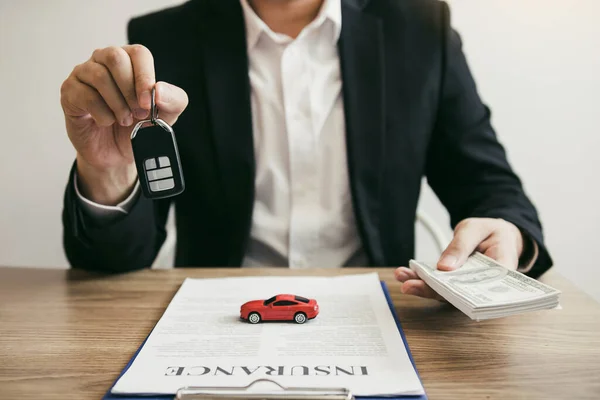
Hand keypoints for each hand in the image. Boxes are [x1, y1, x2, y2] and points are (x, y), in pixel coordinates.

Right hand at [60, 45, 188, 204]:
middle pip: (115, 57)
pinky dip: (102, 114)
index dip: (144, 77)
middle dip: (130, 90)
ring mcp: (83, 74)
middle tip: (138, 114)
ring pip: (99, 76)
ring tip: (124, 120)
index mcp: (130, 61)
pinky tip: (106, 122)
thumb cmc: (139, 127)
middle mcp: (103, 60)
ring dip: (117, 104)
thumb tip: (159, 89)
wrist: (117, 153)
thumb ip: (174, 100)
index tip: (148, 103)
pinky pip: (85, 96)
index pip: (138, 53)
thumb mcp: (166, 116)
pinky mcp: (69, 92)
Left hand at [395, 218, 523, 299]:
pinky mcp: (455, 284)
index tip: (443, 292)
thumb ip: (461, 246)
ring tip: (402, 277)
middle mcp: (486, 287)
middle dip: (432, 291)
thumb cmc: (491, 232)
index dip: (464, 297)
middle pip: (459, 295)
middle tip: (410, 285)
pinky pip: (438, 284)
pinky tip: (404, 273)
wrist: (493, 235)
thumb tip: (444, 267)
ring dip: (421, 286)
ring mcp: (468, 288)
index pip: (485, 291)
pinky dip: (420, 279)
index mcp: (502, 274)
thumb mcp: (476, 229)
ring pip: (445, 292)